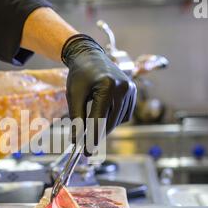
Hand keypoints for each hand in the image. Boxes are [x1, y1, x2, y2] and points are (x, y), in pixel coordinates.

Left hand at [62, 35, 136, 154]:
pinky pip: (124, 114)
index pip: (100, 119)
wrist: (90, 56)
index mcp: (107, 86)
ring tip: (92, 126)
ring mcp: (131, 89)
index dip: (92, 137)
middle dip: (98, 135)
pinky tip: (104, 114)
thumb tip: (77, 139)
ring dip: (105, 126)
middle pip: (110, 121)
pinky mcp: (133, 92)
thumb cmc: (79, 75)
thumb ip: (76, 118)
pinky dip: (113, 119)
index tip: (86, 151)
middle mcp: (123, 87)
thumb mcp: (74, 95)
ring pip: (118, 120)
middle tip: (86, 147)